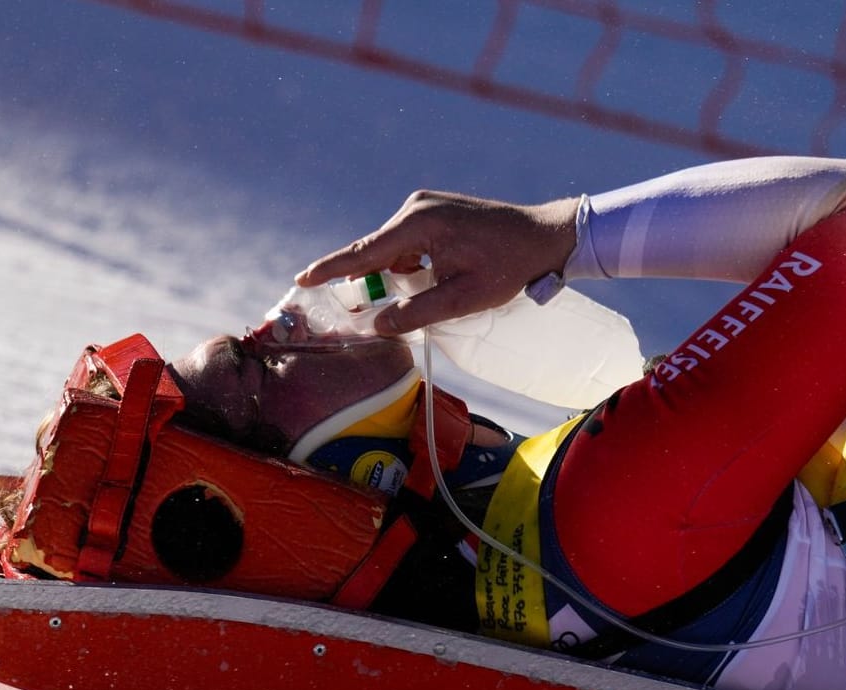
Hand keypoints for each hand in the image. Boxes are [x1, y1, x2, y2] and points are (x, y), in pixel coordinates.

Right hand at [298, 191, 579, 335]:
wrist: (544, 236)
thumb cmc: (509, 266)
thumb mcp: (464, 298)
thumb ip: (418, 312)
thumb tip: (377, 326)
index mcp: (420, 224)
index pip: (364, 252)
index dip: (331, 269)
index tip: (302, 278)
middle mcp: (416, 208)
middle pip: (375, 251)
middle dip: (368, 281)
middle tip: (361, 308)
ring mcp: (425, 206)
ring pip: (392, 249)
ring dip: (395, 275)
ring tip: (429, 292)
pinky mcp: (434, 211)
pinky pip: (407, 243)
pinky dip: (408, 265)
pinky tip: (431, 281)